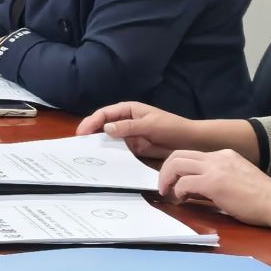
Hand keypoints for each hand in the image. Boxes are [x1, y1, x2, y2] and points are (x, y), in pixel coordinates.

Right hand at [76, 101, 208, 160]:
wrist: (191, 142)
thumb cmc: (172, 127)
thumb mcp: (150, 125)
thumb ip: (128, 127)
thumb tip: (106, 129)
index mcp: (128, 110)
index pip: (104, 114)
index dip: (91, 122)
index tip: (82, 133)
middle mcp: (125, 121)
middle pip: (103, 126)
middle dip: (91, 133)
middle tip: (79, 144)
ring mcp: (129, 135)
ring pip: (109, 139)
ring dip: (99, 145)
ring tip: (86, 154)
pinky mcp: (134, 148)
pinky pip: (118, 150)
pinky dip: (110, 154)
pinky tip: (103, 160)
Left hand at [158, 149, 270, 225]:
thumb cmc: (263, 199)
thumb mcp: (238, 179)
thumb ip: (218, 178)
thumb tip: (196, 189)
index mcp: (225, 155)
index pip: (192, 154)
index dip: (178, 167)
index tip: (175, 181)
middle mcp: (218, 157)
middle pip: (178, 155)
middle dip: (165, 170)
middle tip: (164, 187)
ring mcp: (215, 168)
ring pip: (176, 164)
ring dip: (167, 179)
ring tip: (168, 193)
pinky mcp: (213, 183)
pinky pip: (184, 183)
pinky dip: (178, 191)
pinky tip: (182, 200)